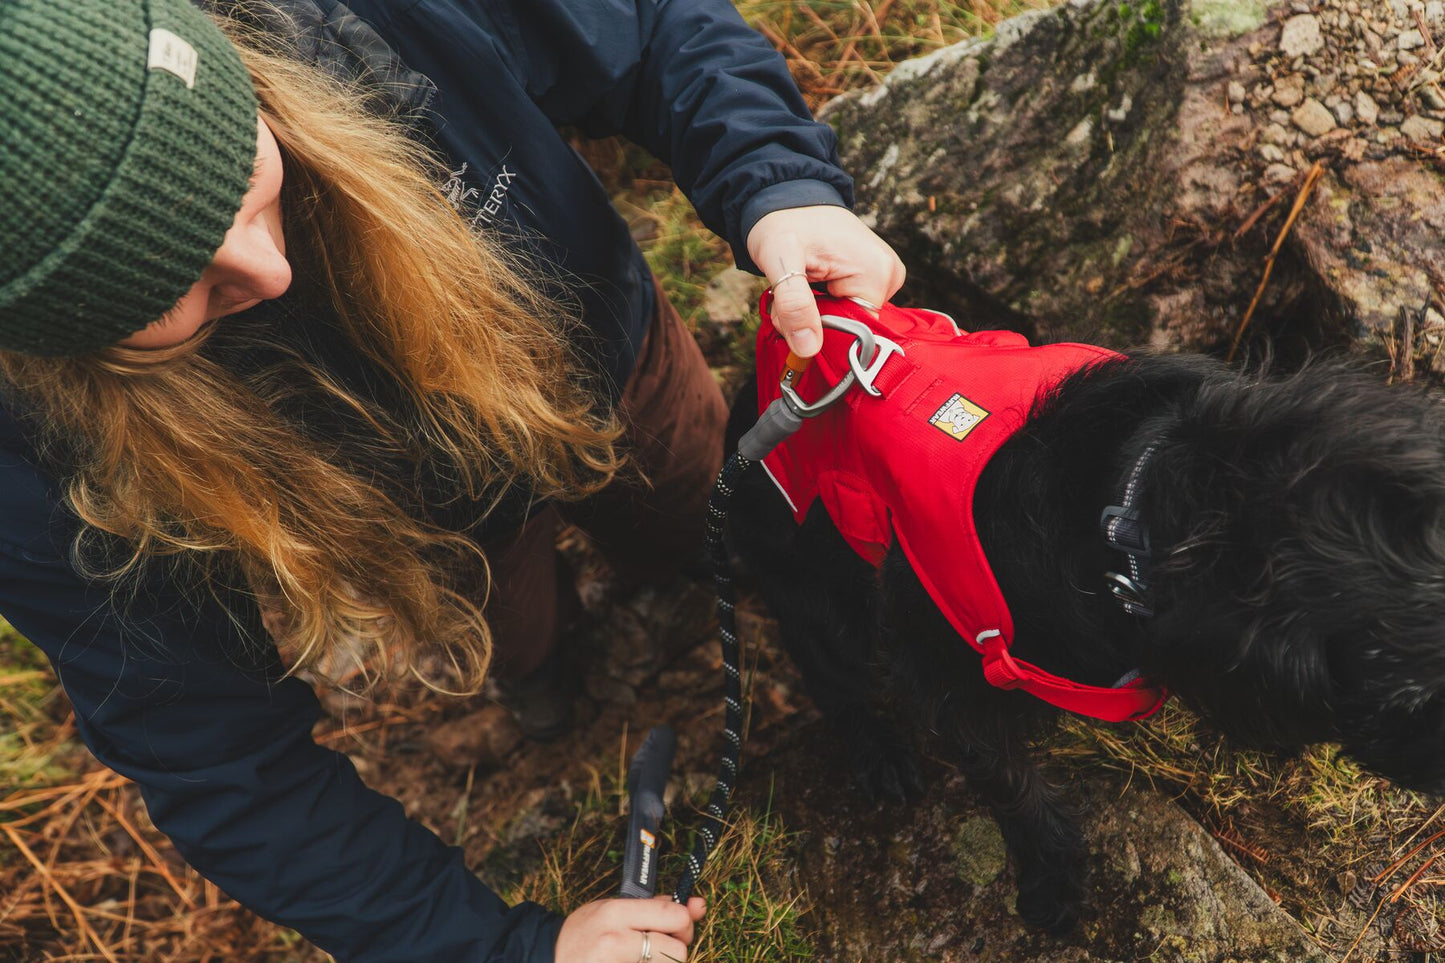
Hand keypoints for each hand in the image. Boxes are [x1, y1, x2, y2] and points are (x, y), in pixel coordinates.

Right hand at [555, 896, 706, 961]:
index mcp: (615, 913)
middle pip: (677, 951)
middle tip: (658, 947)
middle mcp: (615, 941)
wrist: (549, 957)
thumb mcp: (614, 907)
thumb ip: (655, 906)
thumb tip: (699, 906)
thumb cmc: (584, 932)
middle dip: (675, 949)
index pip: (674, 916)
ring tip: (641, 958)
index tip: (674, 927)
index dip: (682, 923)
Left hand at [745, 205, 905, 357]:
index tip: (790, 315)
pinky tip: (810, 282)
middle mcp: (889, 275)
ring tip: (798, 284)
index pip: (854, 333)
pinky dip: (821, 304)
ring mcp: (884, 276)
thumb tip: (809, 349)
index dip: (818, 332)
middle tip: (786, 299)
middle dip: (812, 322)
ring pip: (844, 319)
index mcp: (877, 273)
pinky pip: (846, 306)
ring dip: (813, 314)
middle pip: (849, 326)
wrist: (784, 197)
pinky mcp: (872, 277)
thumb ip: (795, 305)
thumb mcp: (781, 262)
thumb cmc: (782, 222)